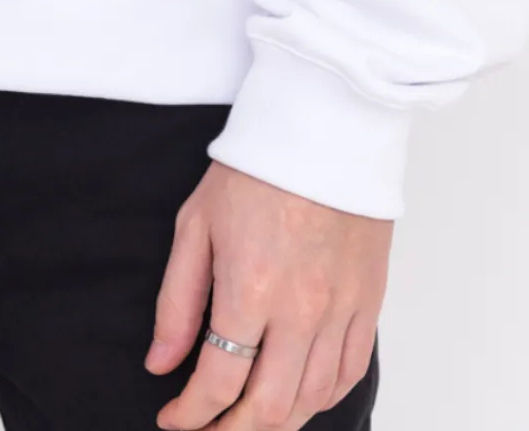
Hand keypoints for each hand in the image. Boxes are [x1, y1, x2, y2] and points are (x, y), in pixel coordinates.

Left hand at [144, 160, 390, 428]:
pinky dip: (320, 399)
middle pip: (268, 410)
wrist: (324, 127)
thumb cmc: (255, 168)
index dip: (190, 415)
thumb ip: (177, 302)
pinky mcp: (368, 302)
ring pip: (310, 401)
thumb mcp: (196, 225)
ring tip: (245, 420)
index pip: (218, 383)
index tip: (173, 418)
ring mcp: (340, 310)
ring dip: (275, 424)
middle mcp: (300, 310)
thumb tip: (160, 364)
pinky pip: (348, 374)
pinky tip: (296, 397)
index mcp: (251, 288)